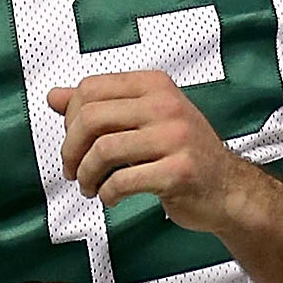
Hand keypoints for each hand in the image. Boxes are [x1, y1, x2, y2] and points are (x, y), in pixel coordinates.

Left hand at [48, 71, 263, 233]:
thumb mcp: (144, 119)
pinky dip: (107, 194)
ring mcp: (175, 138)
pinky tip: (111, 197)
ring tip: (91, 187)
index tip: (74, 142)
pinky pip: (122, 181)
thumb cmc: (183, 153)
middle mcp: (165, 105)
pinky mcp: (178, 171)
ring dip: (86, 176)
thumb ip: (100, 106)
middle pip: (91, 118)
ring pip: (102, 151)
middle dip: (71, 150)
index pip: (91, 89)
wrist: (228, 188)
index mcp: (154, 85)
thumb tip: (54, 96)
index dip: (70, 119)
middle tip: (73, 170)